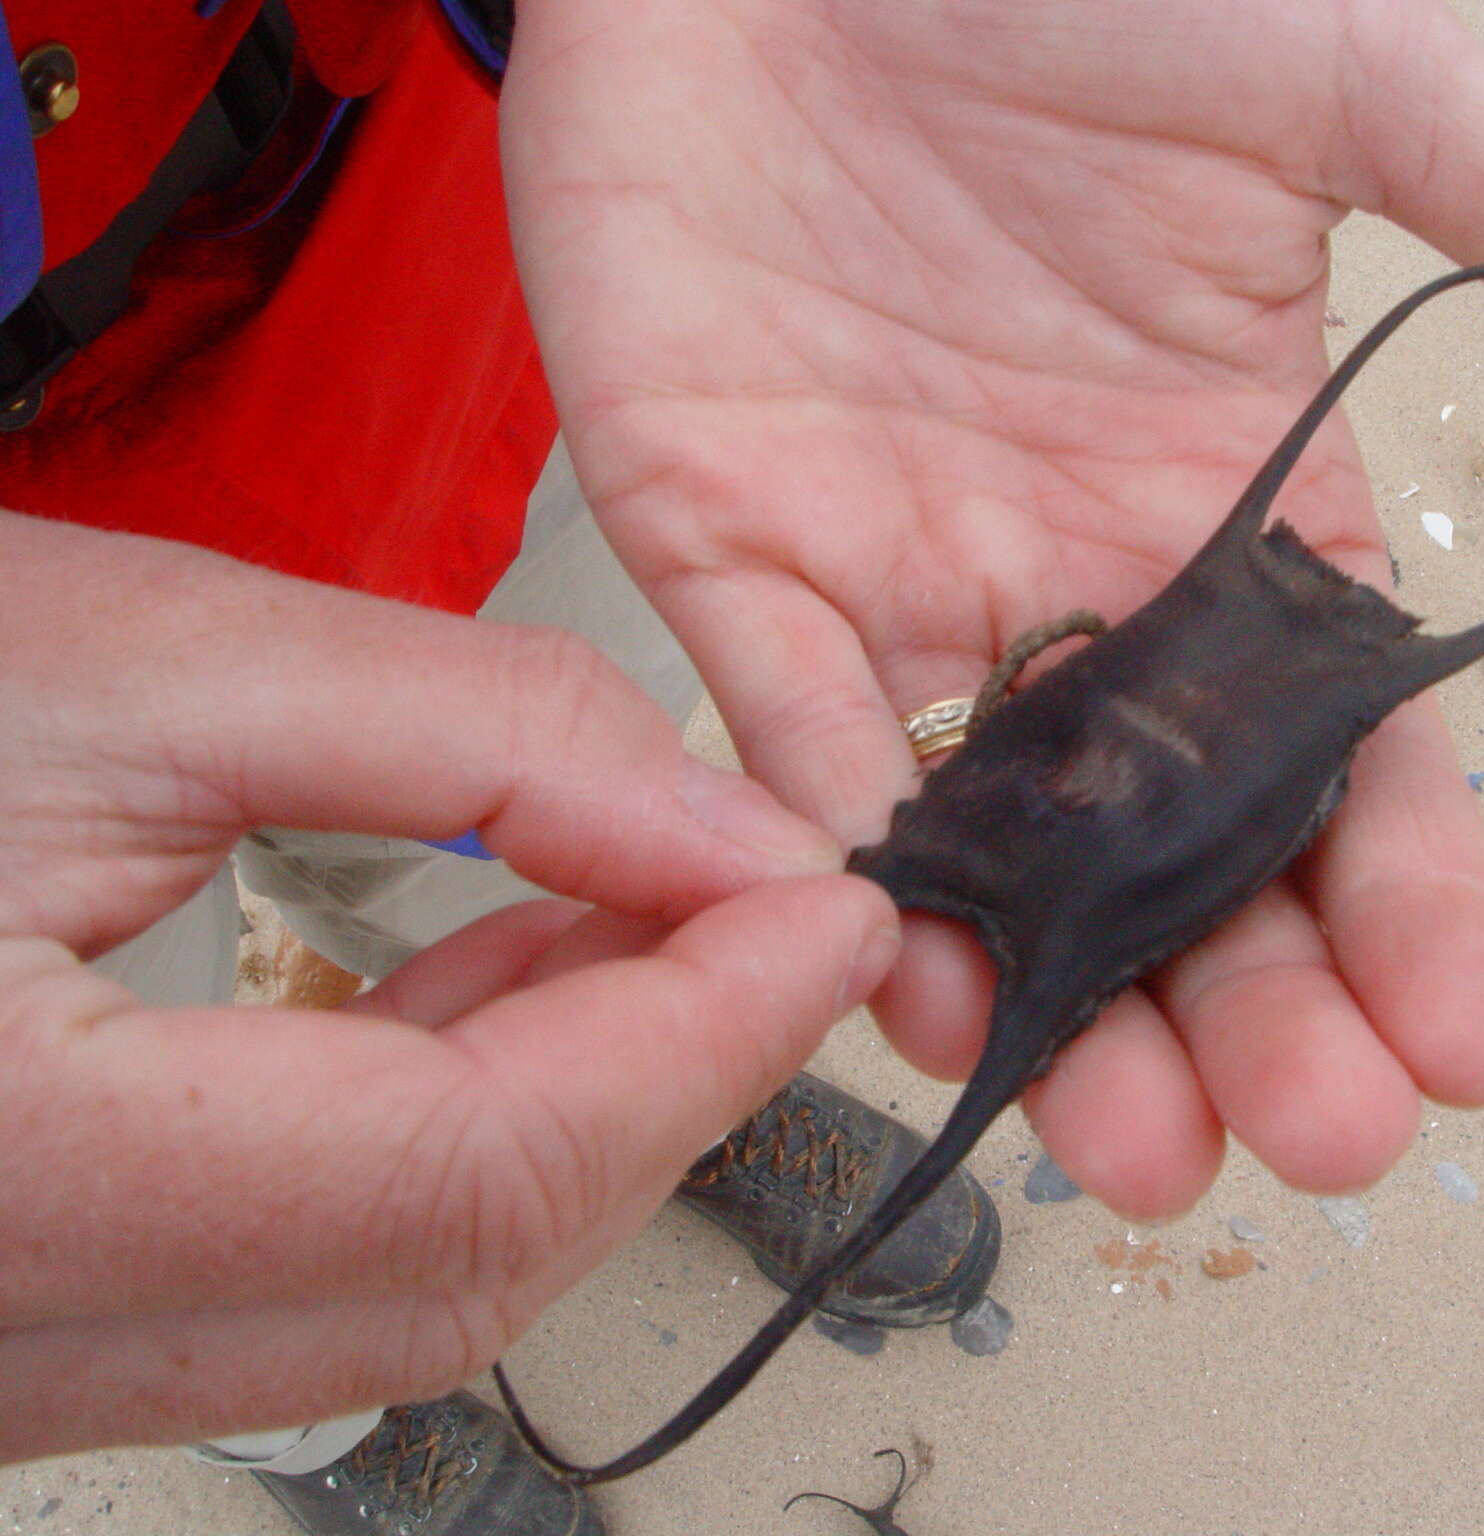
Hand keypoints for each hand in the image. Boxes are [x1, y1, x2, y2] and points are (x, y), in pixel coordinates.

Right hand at [0, 511, 896, 1457]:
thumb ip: (480, 742)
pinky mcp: (36, 1305)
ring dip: (576, 1097)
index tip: (833, 911)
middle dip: (665, 1075)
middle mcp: (5, 1334)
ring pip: (409, 1277)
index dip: (701, 1037)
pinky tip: (517, 968)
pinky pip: (317, 1255)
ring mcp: (15, 1348)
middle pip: (470, 1254)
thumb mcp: (137, 663)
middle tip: (774, 908)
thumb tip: (733, 839)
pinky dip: (458, 1119)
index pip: (480, 1170)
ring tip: (656, 907)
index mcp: (7, 1189)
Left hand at [498, 0, 1483, 1215]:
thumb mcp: (1336, 82)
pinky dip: (838, 851)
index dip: (1408, 900)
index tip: (1470, 1039)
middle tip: (1310, 1142)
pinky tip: (908, 979)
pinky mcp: (733, 546)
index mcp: (1236, 509)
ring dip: (1057, 1001)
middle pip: (1178, 851)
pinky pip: (789, 729)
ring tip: (1126, 1142)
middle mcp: (1081, 586)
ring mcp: (906, 583)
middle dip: (1245, 1009)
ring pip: (990, 847)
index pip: (1341, 752)